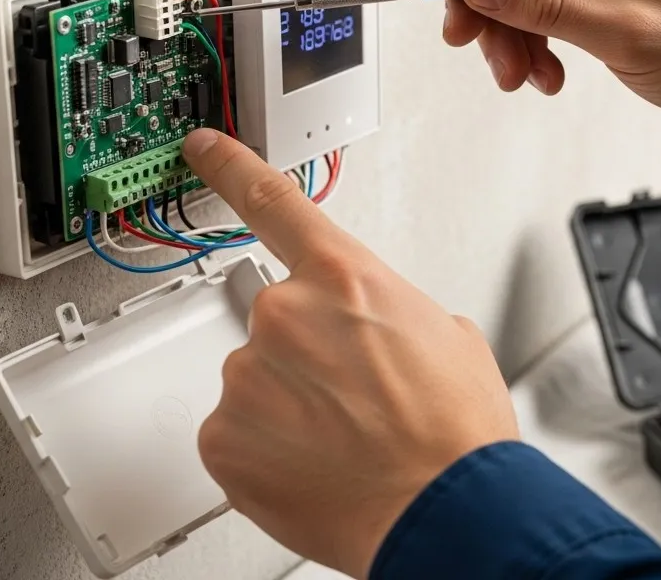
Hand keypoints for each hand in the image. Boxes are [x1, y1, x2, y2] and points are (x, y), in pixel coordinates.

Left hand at [182, 129, 519, 578]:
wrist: (445, 512)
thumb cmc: (457, 434)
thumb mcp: (450, 338)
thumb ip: (392, 310)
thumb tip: (377, 330)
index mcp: (346, 278)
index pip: (274, 201)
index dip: (231, 167)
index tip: (203, 147)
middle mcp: (286, 315)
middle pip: (276, 319)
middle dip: (308, 354)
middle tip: (358, 397)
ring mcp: (247, 376)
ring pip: (257, 381)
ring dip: (290, 405)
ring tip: (347, 440)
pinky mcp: (223, 438)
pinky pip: (236, 433)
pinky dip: (267, 450)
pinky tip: (316, 465)